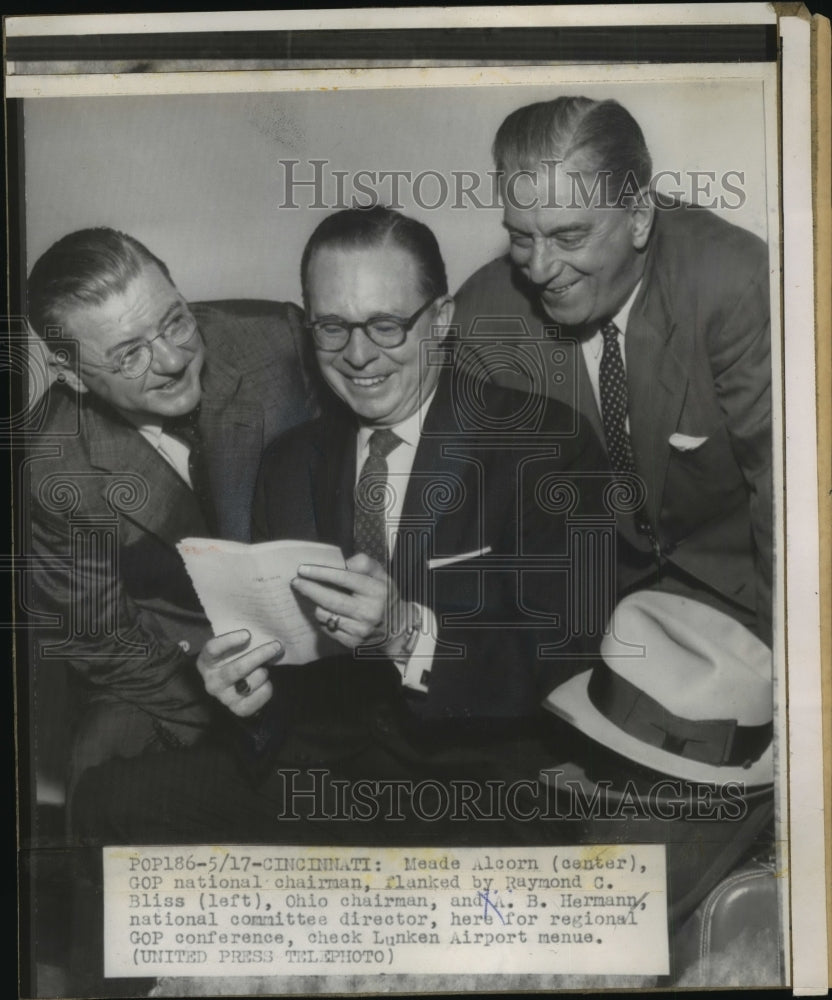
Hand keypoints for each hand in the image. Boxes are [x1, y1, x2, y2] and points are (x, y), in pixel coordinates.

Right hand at [196, 630, 283, 716]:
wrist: (235, 687)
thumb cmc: (235, 659)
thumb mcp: (232, 648)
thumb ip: (240, 640)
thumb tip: (262, 632)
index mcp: (206, 662)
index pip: (213, 649)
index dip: (229, 641)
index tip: (248, 634)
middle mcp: (212, 681)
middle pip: (237, 669)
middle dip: (259, 656)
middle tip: (275, 646)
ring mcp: (224, 697)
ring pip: (250, 682)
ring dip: (263, 672)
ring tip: (264, 668)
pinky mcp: (238, 709)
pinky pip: (259, 697)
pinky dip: (267, 688)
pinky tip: (265, 682)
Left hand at [291, 553, 407, 655]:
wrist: (398, 629)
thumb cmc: (385, 596)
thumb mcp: (382, 575)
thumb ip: (364, 563)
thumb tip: (342, 562)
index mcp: (376, 591)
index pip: (344, 578)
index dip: (321, 573)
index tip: (303, 569)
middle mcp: (368, 612)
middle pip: (330, 599)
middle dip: (309, 589)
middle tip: (296, 581)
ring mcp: (359, 630)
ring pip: (325, 615)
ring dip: (316, 604)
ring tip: (314, 596)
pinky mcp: (352, 643)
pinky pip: (327, 628)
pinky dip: (323, 618)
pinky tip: (325, 611)